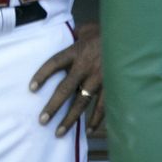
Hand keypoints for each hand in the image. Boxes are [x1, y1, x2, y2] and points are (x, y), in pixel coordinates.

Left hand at [29, 22, 104, 136]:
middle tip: (42, 120)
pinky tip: (89, 131)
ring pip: (82, 102)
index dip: (42, 75)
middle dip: (53, 106)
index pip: (53, 63)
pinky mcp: (112, 86)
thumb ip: (74, 36)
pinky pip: (103, 106)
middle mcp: (85, 67)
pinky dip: (96, 119)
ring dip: (70, 118)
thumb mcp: (86, 29)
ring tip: (59, 132)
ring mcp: (99, 79)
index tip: (31, 88)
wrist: (130, 35)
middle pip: (65, 89)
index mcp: (76, 51)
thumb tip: (64, 39)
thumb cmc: (105, 32)